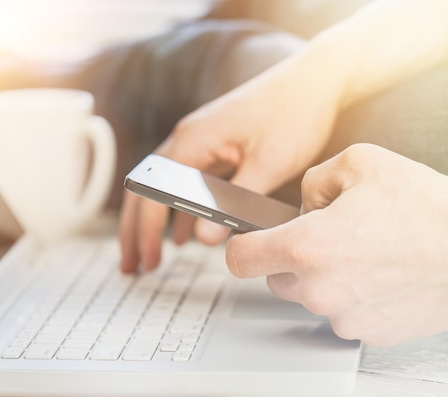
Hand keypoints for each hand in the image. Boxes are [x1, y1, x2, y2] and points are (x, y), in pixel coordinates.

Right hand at [119, 48, 342, 272]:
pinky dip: (181, 210)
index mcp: (192, 141)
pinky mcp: (218, 146)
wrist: (316, 81)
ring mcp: (202, 141)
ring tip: (150, 256)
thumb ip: (234, 202)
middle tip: (132, 265)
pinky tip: (185, 233)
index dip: (146, 230)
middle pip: (146, 188)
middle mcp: (189, 139)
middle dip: (136, 229)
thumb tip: (205, 239)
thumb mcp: (267, 163)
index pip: (152, 191)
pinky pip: (188, 183)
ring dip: (155, 221)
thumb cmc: (294, 113)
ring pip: (164, 186)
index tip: (147, 260)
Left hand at [226, 144, 447, 345]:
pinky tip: (383, 275)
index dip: (242, 247)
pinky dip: (355, 298)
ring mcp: (345, 316)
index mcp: (305, 247)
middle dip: (293, 259)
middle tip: (330, 238)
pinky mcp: (371, 333)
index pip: (240, 259)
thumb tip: (302, 205)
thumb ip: (312, 181)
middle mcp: (319, 289)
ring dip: (326, 279)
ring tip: (366, 253)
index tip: (250, 242)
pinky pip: (345, 314)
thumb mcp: (357, 163)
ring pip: (313, 298)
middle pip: (277, 279)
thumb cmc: (423, 204)